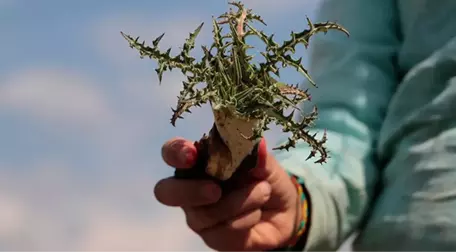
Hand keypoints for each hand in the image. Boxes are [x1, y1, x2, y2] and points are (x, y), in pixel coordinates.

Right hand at [154, 137, 300, 251]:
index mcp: (198, 162)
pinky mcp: (213, 238)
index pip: (172, 152)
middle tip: (215, 190)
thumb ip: (256, 154)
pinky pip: (224, 231)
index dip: (176, 152)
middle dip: (189, 191)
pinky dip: (247, 218)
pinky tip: (257, 213)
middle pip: (166, 192)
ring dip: (241, 201)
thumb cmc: (266, 178)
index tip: (191, 154)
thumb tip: (256, 145)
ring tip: (263, 192)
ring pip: (205, 214)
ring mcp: (199, 216)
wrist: (284, 210)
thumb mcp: (265, 162)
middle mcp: (190, 188)